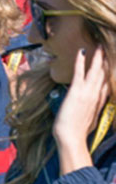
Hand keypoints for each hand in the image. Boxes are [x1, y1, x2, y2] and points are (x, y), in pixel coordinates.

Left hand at [54, 47, 109, 174]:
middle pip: (104, 74)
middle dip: (106, 61)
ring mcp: (87, 92)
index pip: (107, 83)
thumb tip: (93, 106)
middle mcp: (97, 95)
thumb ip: (93, 110)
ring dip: (97, 58)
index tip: (111, 63)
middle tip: (108, 48)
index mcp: (100, 101)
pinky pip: (79, 72)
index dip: (109, 73)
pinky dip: (80, 61)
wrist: (71, 137)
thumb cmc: (77, 132)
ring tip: (99, 46)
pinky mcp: (76, 91)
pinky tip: (82, 52)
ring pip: (95, 71)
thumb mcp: (91, 120)